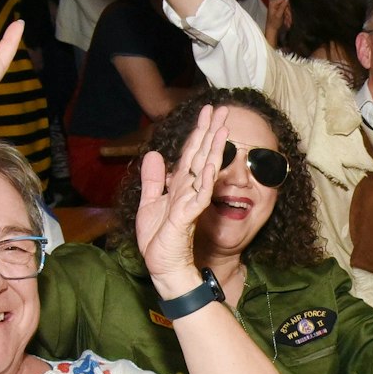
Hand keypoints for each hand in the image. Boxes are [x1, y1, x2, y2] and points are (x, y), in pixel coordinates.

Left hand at [136, 103, 226, 293]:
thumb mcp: (149, 202)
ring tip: (223, 127)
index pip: (191, 152)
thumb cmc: (159, 239)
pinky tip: (211, 163)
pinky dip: (206, 178)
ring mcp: (191, 201)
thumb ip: (153, 179)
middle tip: (222, 108)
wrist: (162, 265)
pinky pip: (200, 194)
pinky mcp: (189, 216)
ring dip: (214, 147)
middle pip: (202, 154)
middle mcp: (189, 189)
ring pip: (205, 169)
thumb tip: (154, 154)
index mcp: (179, 185)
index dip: (199, 131)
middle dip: (211, 131)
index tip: (208, 112)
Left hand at [264, 0, 290, 47]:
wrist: (272, 30)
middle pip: (287, 4)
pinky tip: (287, 22)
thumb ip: (283, 6)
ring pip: (288, 9)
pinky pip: (286, 12)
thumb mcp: (279, 14)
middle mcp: (275, 4)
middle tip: (288, 19)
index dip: (287, 5)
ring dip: (289, 16)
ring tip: (287, 22)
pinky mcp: (280, 11)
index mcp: (273, 3)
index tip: (287, 12)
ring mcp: (278, 7)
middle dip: (288, 12)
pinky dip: (287, 17)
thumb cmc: (274, 23)